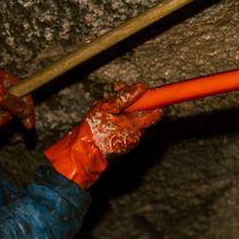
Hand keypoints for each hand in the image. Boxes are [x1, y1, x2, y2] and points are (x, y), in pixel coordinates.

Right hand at [44, 82, 162, 188]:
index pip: (155, 112)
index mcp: (134, 124)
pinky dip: (119, 122)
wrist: (84, 150)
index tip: (145, 94)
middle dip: (131, 104)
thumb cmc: (94, 129)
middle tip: (117, 96)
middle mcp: (135, 135)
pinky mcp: (123, 145)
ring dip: (123, 113)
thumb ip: (125, 96)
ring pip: (132, 122)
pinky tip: (106, 119)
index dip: (151, 101)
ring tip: (107, 109)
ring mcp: (130, 141)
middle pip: (141, 115)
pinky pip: (125, 130)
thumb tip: (140, 87)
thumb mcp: (108, 106)